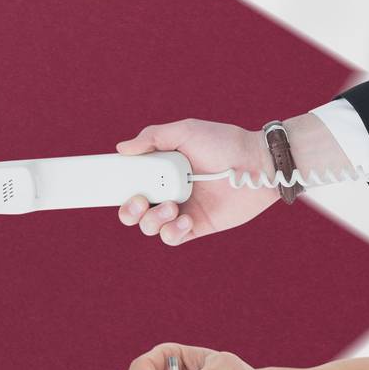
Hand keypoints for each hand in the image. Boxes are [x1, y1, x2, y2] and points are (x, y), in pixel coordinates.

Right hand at [115, 120, 274, 246]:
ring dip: (152, 219)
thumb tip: (122, 148)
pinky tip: (184, 218)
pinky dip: (172, 232)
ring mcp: (181, 210)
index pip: (129, 183)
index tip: (109, 187)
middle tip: (139, 200)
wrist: (259, 164)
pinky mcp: (197, 226)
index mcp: (159, 170)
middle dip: (128, 211)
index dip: (116, 189)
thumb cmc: (224, 143)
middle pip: (132, 211)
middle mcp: (167, 192)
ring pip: (150, 227)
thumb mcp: (185, 131)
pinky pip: (172, 238)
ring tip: (172, 206)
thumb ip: (152, 137)